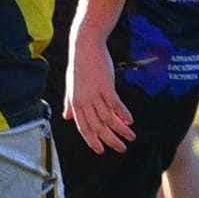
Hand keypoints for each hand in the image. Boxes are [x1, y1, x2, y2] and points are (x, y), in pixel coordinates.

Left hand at [63, 35, 133, 153]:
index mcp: (75, 103)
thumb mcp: (71, 87)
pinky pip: (115, 105)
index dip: (92, 140)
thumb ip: (70, 104)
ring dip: (121, 130)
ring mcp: (94, 94)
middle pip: (97, 127)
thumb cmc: (79, 67)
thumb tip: (67, 118)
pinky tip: (130, 121)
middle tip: (121, 148)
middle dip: (110, 140)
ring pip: (108, 118)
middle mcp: (83, 101)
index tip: (101, 150)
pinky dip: (123, 114)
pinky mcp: (105, 86)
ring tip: (131, 137)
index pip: (83, 127)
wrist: (84, 47)